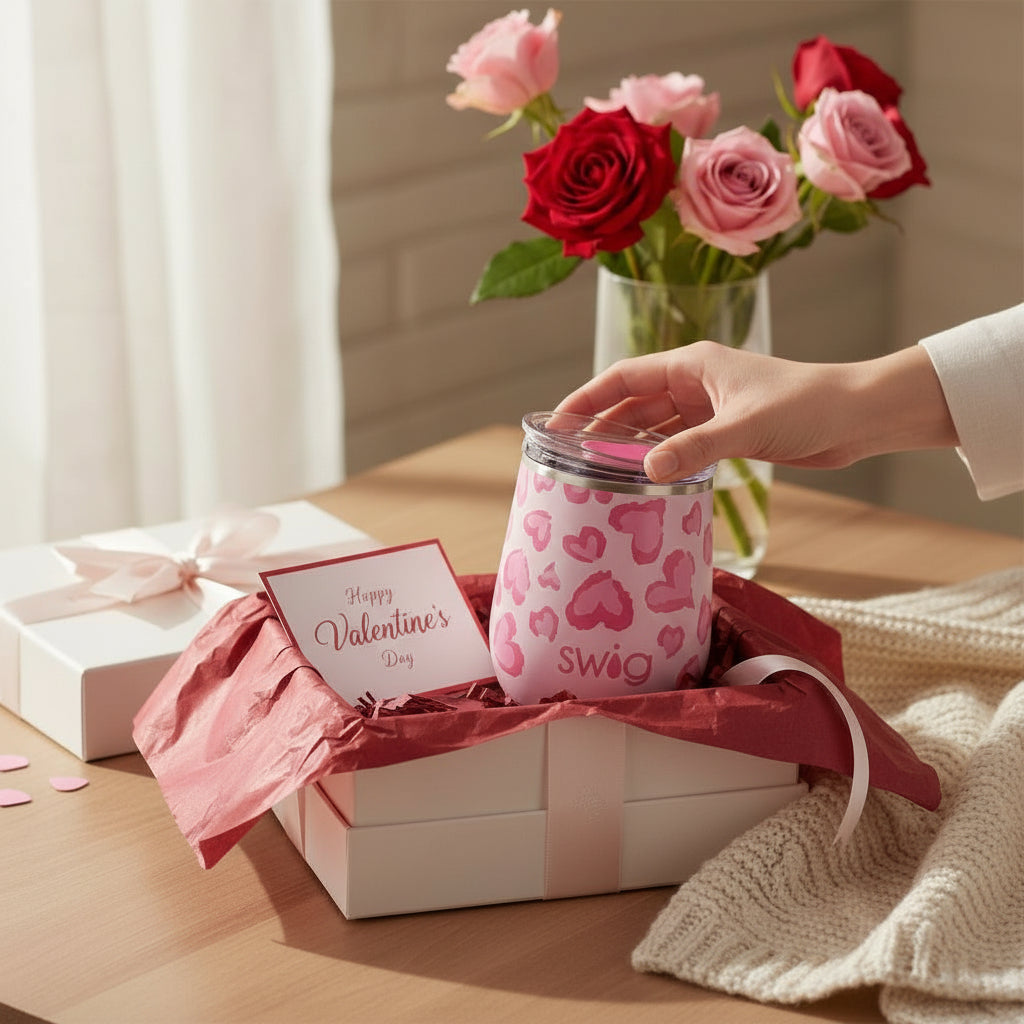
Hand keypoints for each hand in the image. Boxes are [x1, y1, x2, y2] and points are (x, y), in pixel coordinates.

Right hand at [556, 341, 957, 482]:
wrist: (858, 417)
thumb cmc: (808, 406)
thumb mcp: (744, 427)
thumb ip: (695, 448)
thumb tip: (648, 472)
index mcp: (692, 366)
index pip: (623, 377)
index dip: (586, 399)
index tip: (555, 424)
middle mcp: (694, 383)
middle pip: (632, 404)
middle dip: (600, 428)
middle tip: (566, 458)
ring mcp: (709, 408)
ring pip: (654, 427)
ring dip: (627, 447)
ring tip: (594, 474)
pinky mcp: (725, 432)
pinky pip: (678, 445)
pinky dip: (658, 461)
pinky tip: (642, 481)